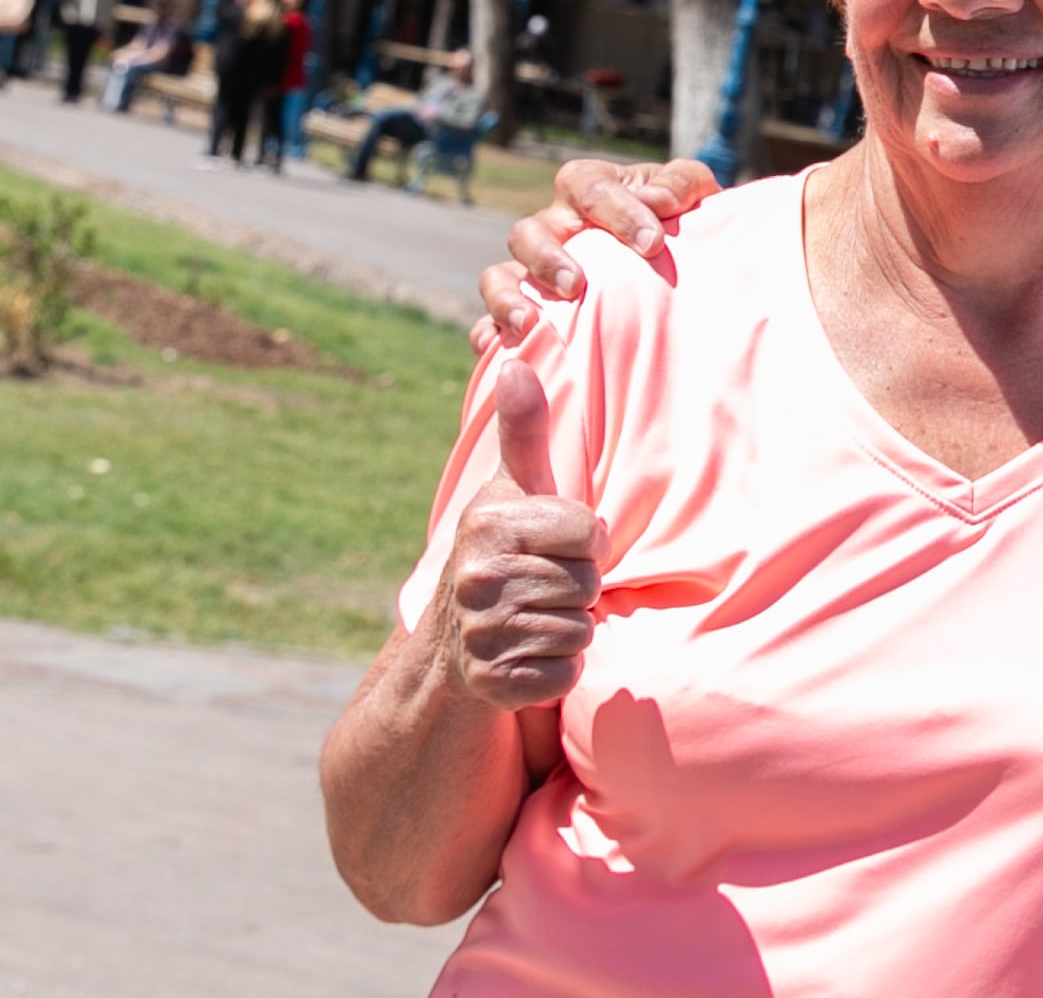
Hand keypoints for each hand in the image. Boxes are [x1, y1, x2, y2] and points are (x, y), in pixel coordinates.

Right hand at [435, 364, 603, 710]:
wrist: (452, 640)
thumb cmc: (503, 550)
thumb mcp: (514, 489)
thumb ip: (525, 430)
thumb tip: (517, 360)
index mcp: (490, 524)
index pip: (590, 532)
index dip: (583, 540)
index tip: (554, 544)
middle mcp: (479, 578)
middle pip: (588, 583)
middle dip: (577, 586)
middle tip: (541, 585)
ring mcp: (482, 634)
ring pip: (580, 629)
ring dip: (569, 628)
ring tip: (534, 616)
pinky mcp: (493, 683)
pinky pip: (566, 674)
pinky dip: (557, 669)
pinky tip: (528, 653)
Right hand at [471, 156, 718, 351]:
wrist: (685, 273)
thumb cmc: (683, 225)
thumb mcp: (696, 197)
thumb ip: (683, 186)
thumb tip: (658, 201)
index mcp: (591, 188)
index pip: (588, 186)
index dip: (615, 211)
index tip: (652, 244)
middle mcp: (555, 226)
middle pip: (529, 232)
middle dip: (548, 258)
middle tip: (577, 286)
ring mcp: (535, 270)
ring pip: (499, 275)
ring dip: (508, 297)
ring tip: (530, 323)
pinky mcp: (527, 310)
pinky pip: (490, 321)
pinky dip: (488, 333)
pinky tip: (497, 348)